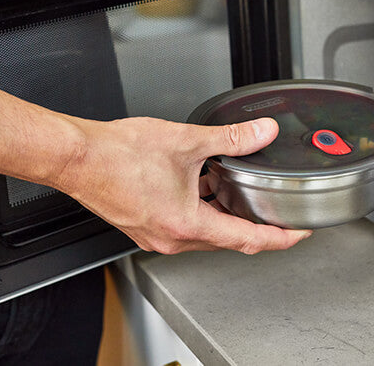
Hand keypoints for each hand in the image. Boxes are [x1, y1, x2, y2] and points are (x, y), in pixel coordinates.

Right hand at [55, 117, 311, 253]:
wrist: (76, 158)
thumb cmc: (117, 156)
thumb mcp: (187, 141)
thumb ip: (231, 139)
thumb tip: (261, 133)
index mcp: (187, 224)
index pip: (247, 240)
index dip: (279, 238)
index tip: (298, 235)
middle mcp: (172, 238)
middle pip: (228, 240)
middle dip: (254, 226)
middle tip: (276, 213)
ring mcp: (157, 236)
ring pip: (205, 232)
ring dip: (224, 215)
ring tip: (240, 193)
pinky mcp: (145, 227)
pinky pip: (184, 225)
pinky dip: (201, 211)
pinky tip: (203, 187)